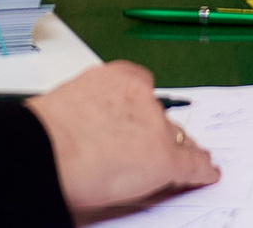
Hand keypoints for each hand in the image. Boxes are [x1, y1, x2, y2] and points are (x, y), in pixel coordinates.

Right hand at [27, 62, 218, 219]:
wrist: (46, 151)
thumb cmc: (45, 133)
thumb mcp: (69, 104)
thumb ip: (89, 108)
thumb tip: (87, 124)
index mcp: (115, 78)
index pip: (142, 89)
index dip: (145, 110)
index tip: (146, 119)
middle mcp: (141, 96)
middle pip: (160, 115)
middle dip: (156, 130)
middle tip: (148, 146)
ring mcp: (156, 126)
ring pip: (174, 138)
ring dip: (173, 149)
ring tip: (182, 160)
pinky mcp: (164, 157)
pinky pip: (192, 163)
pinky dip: (201, 170)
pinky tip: (207, 174)